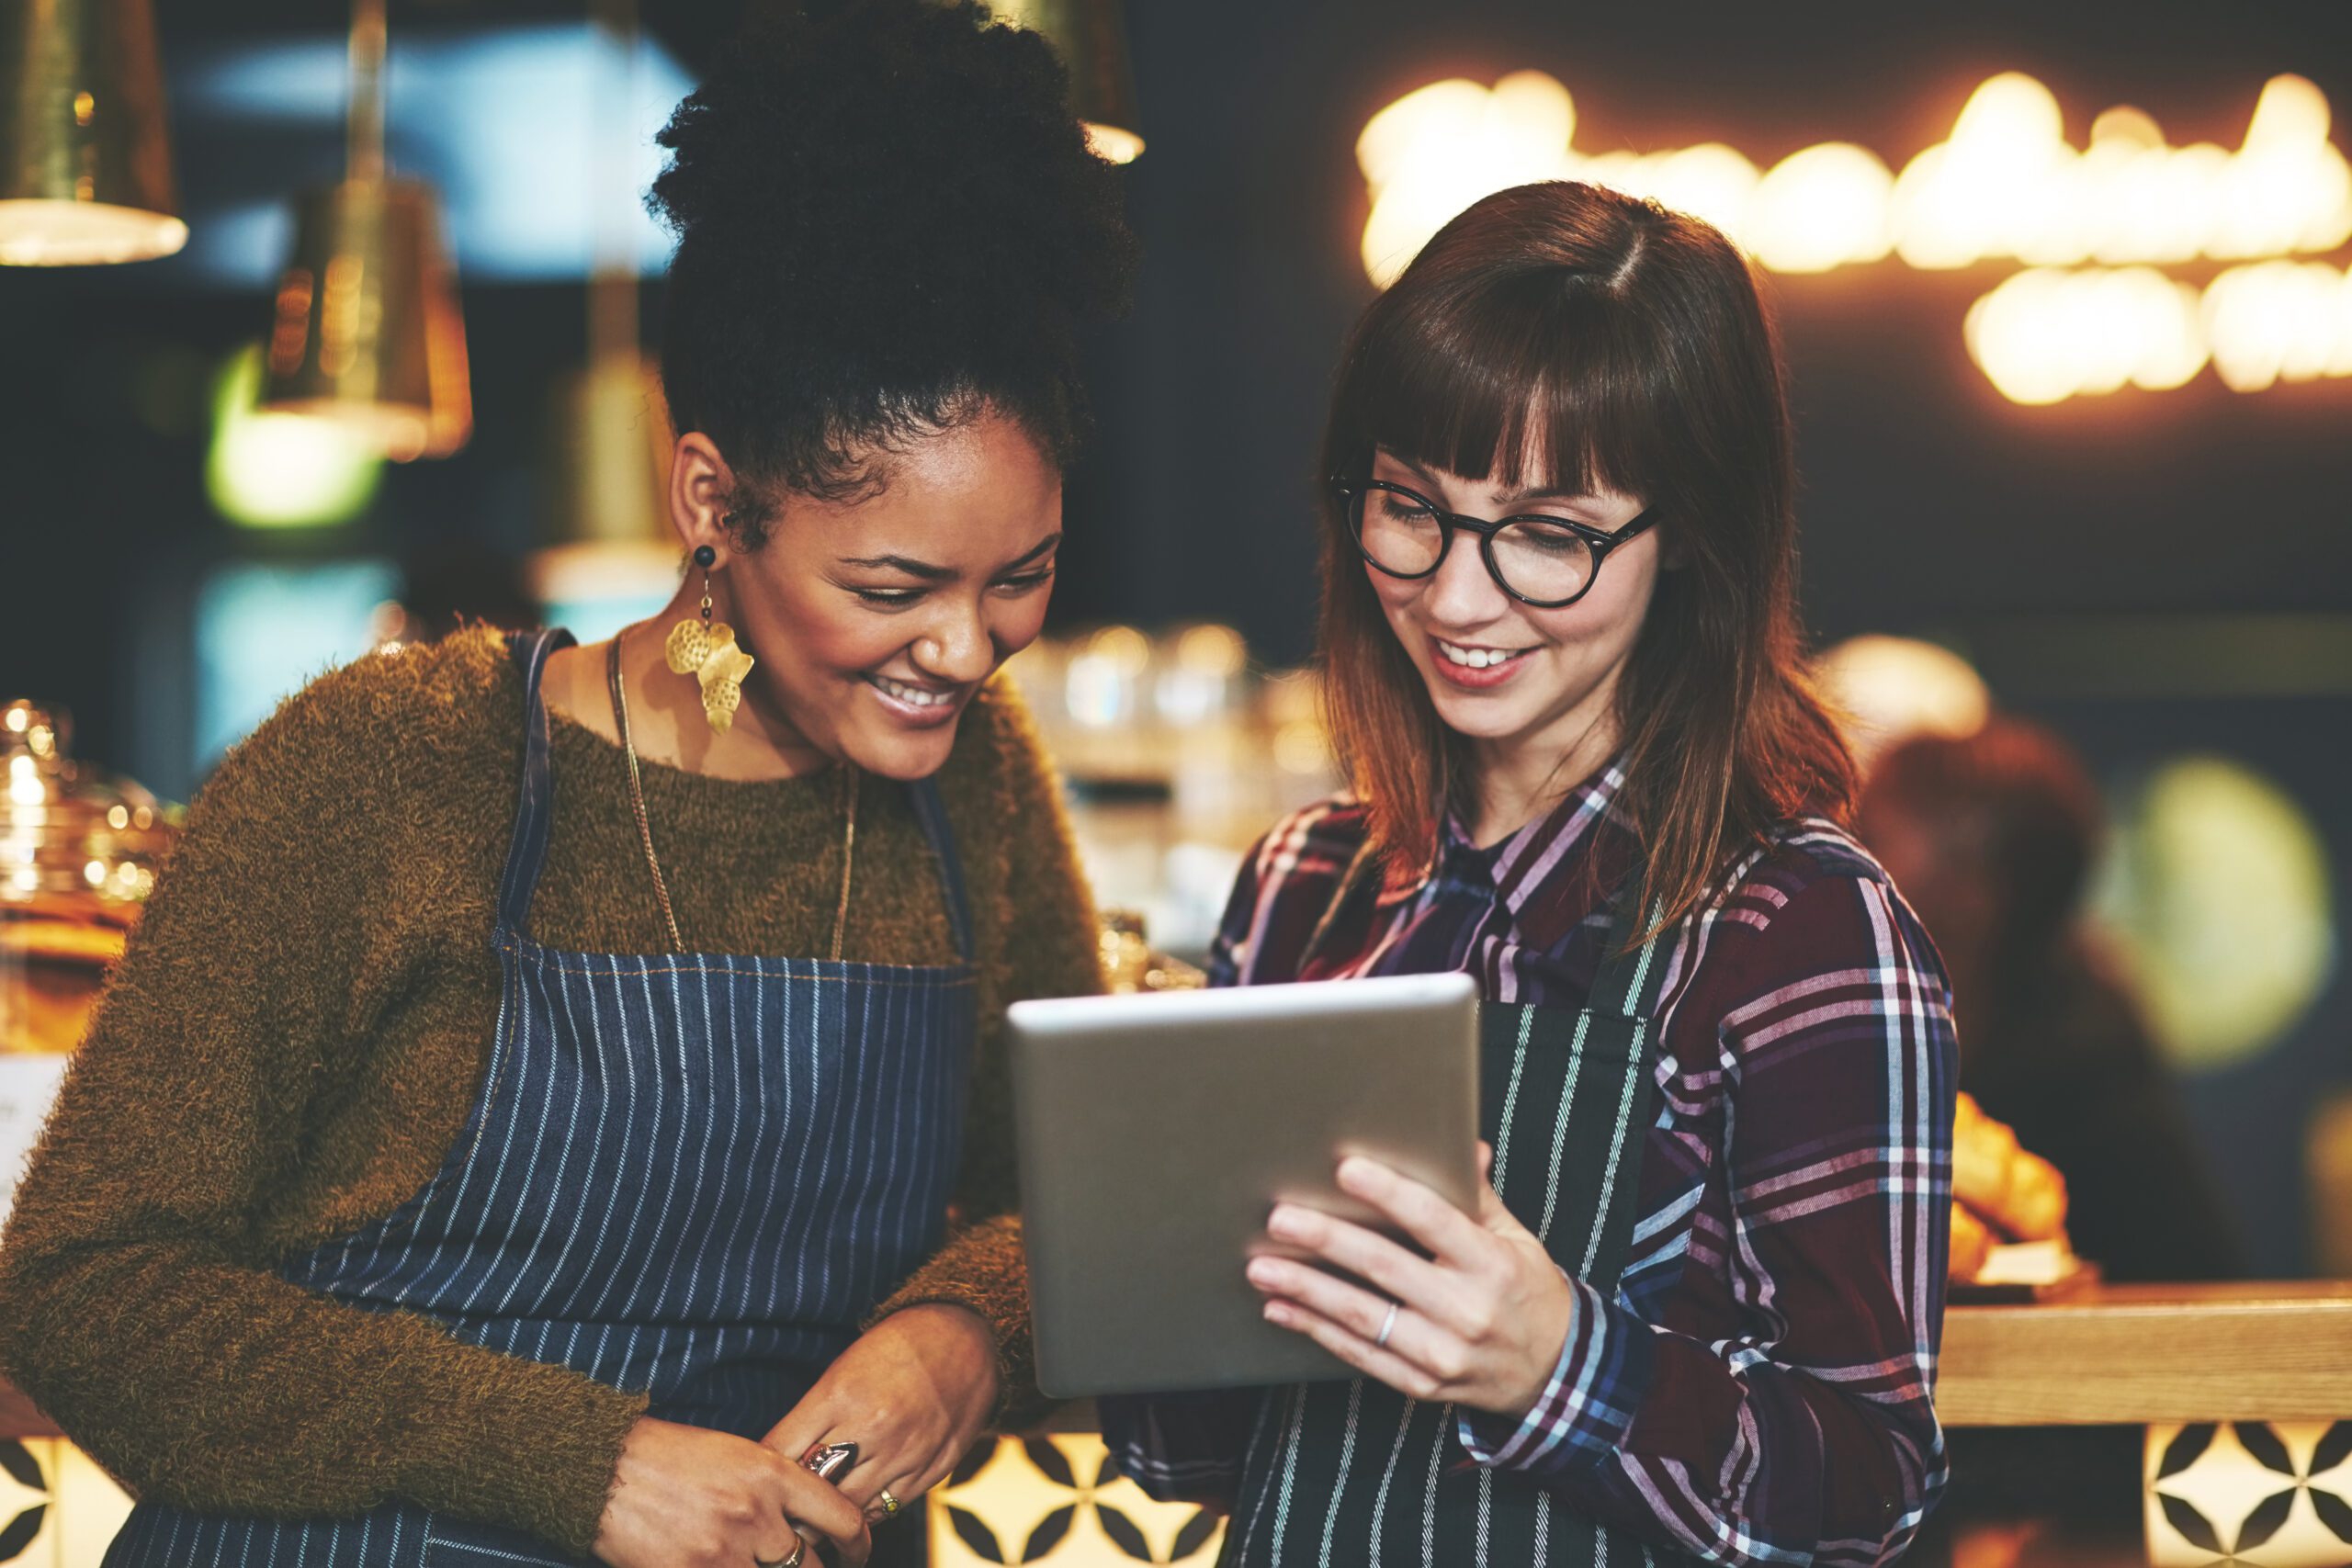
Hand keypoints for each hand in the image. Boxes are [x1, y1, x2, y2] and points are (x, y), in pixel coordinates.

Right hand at [593, 1416, 869, 1567]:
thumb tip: (808, 1525)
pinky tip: (727, 1567)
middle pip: (808, 1564)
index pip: (841, 1517)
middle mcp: (753, 1514)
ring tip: (756, 1562)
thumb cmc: (672, 1457)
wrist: (607, 1469)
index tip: (857, 1553)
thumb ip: (778, 1489)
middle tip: (805, 1564)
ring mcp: (722, 1550)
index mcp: (771, 1474)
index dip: (858, 1544)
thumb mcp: (738, 1455)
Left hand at [762, 1304, 1001, 1524]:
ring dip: (829, 1517)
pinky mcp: (933, 1467)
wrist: (968, 1335)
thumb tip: (780, 1458)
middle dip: (792, 1504)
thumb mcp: (843, 1368)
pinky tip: (856, 1505)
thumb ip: (814, 1415)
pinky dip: (867, 1511)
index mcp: (840, 1395)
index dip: (762, 1470)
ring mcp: (905, 1452)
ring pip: (850, 1510)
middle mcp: (872, 1428)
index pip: (781, 1451)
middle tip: (779, 1511)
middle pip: (813, 1490)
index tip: (756, 1477)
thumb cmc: (897, 1346)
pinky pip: (887, 1508)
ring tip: (814, 1519)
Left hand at [1245, 1145, 1573, 1419]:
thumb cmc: (1525, 1293)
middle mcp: (1467, 1310)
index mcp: (1492, 1264)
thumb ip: (1479, 1196)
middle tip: (1280, 1219)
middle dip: (1327, 1241)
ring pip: (1363, 1316)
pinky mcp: (1422, 1384)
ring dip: (1306, 1290)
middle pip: (1385, 1268)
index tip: (1346, 1170)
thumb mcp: (1515, 1239)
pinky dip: (1316, 1330)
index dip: (1388, 1194)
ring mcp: (1443, 1353)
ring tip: (1262, 1267)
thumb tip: (1463, 1146)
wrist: (1551, 1373)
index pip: (1434, 1221)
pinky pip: (1361, 1354)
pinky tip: (1281, 1308)